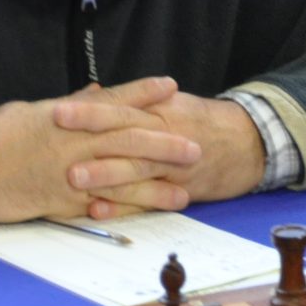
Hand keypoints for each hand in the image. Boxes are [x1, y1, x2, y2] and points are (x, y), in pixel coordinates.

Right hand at [0, 78, 201, 227]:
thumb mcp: (30, 111)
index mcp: (65, 116)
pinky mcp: (62, 203)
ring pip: (123, 175)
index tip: (171, 85)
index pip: (111, 101)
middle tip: (195, 146)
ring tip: (186, 188)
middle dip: (165, 141)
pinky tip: (150, 212)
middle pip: (128, 139)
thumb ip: (67, 105)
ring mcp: (69, 174)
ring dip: (158, 182)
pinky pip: (103, 205)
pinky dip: (129, 208)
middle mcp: (73, 144)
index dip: (143, 93)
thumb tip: (93, 93)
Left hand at [52, 77, 266, 217]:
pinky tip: (98, 211)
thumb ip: (132, 101)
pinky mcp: (180, 191)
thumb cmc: (200, 121)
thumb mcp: (170, 104)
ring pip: (136, 170)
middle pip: (125, 136)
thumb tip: (91, 94)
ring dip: (104, 175)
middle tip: (56, 140)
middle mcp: (166, 136)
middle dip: (90, 139)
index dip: (90, 110)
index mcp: (160, 110)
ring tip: (73, 178)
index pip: (121, 107)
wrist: (249, 143)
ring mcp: (173, 167)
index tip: (59, 111)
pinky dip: (124, 207)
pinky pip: (148, 201)